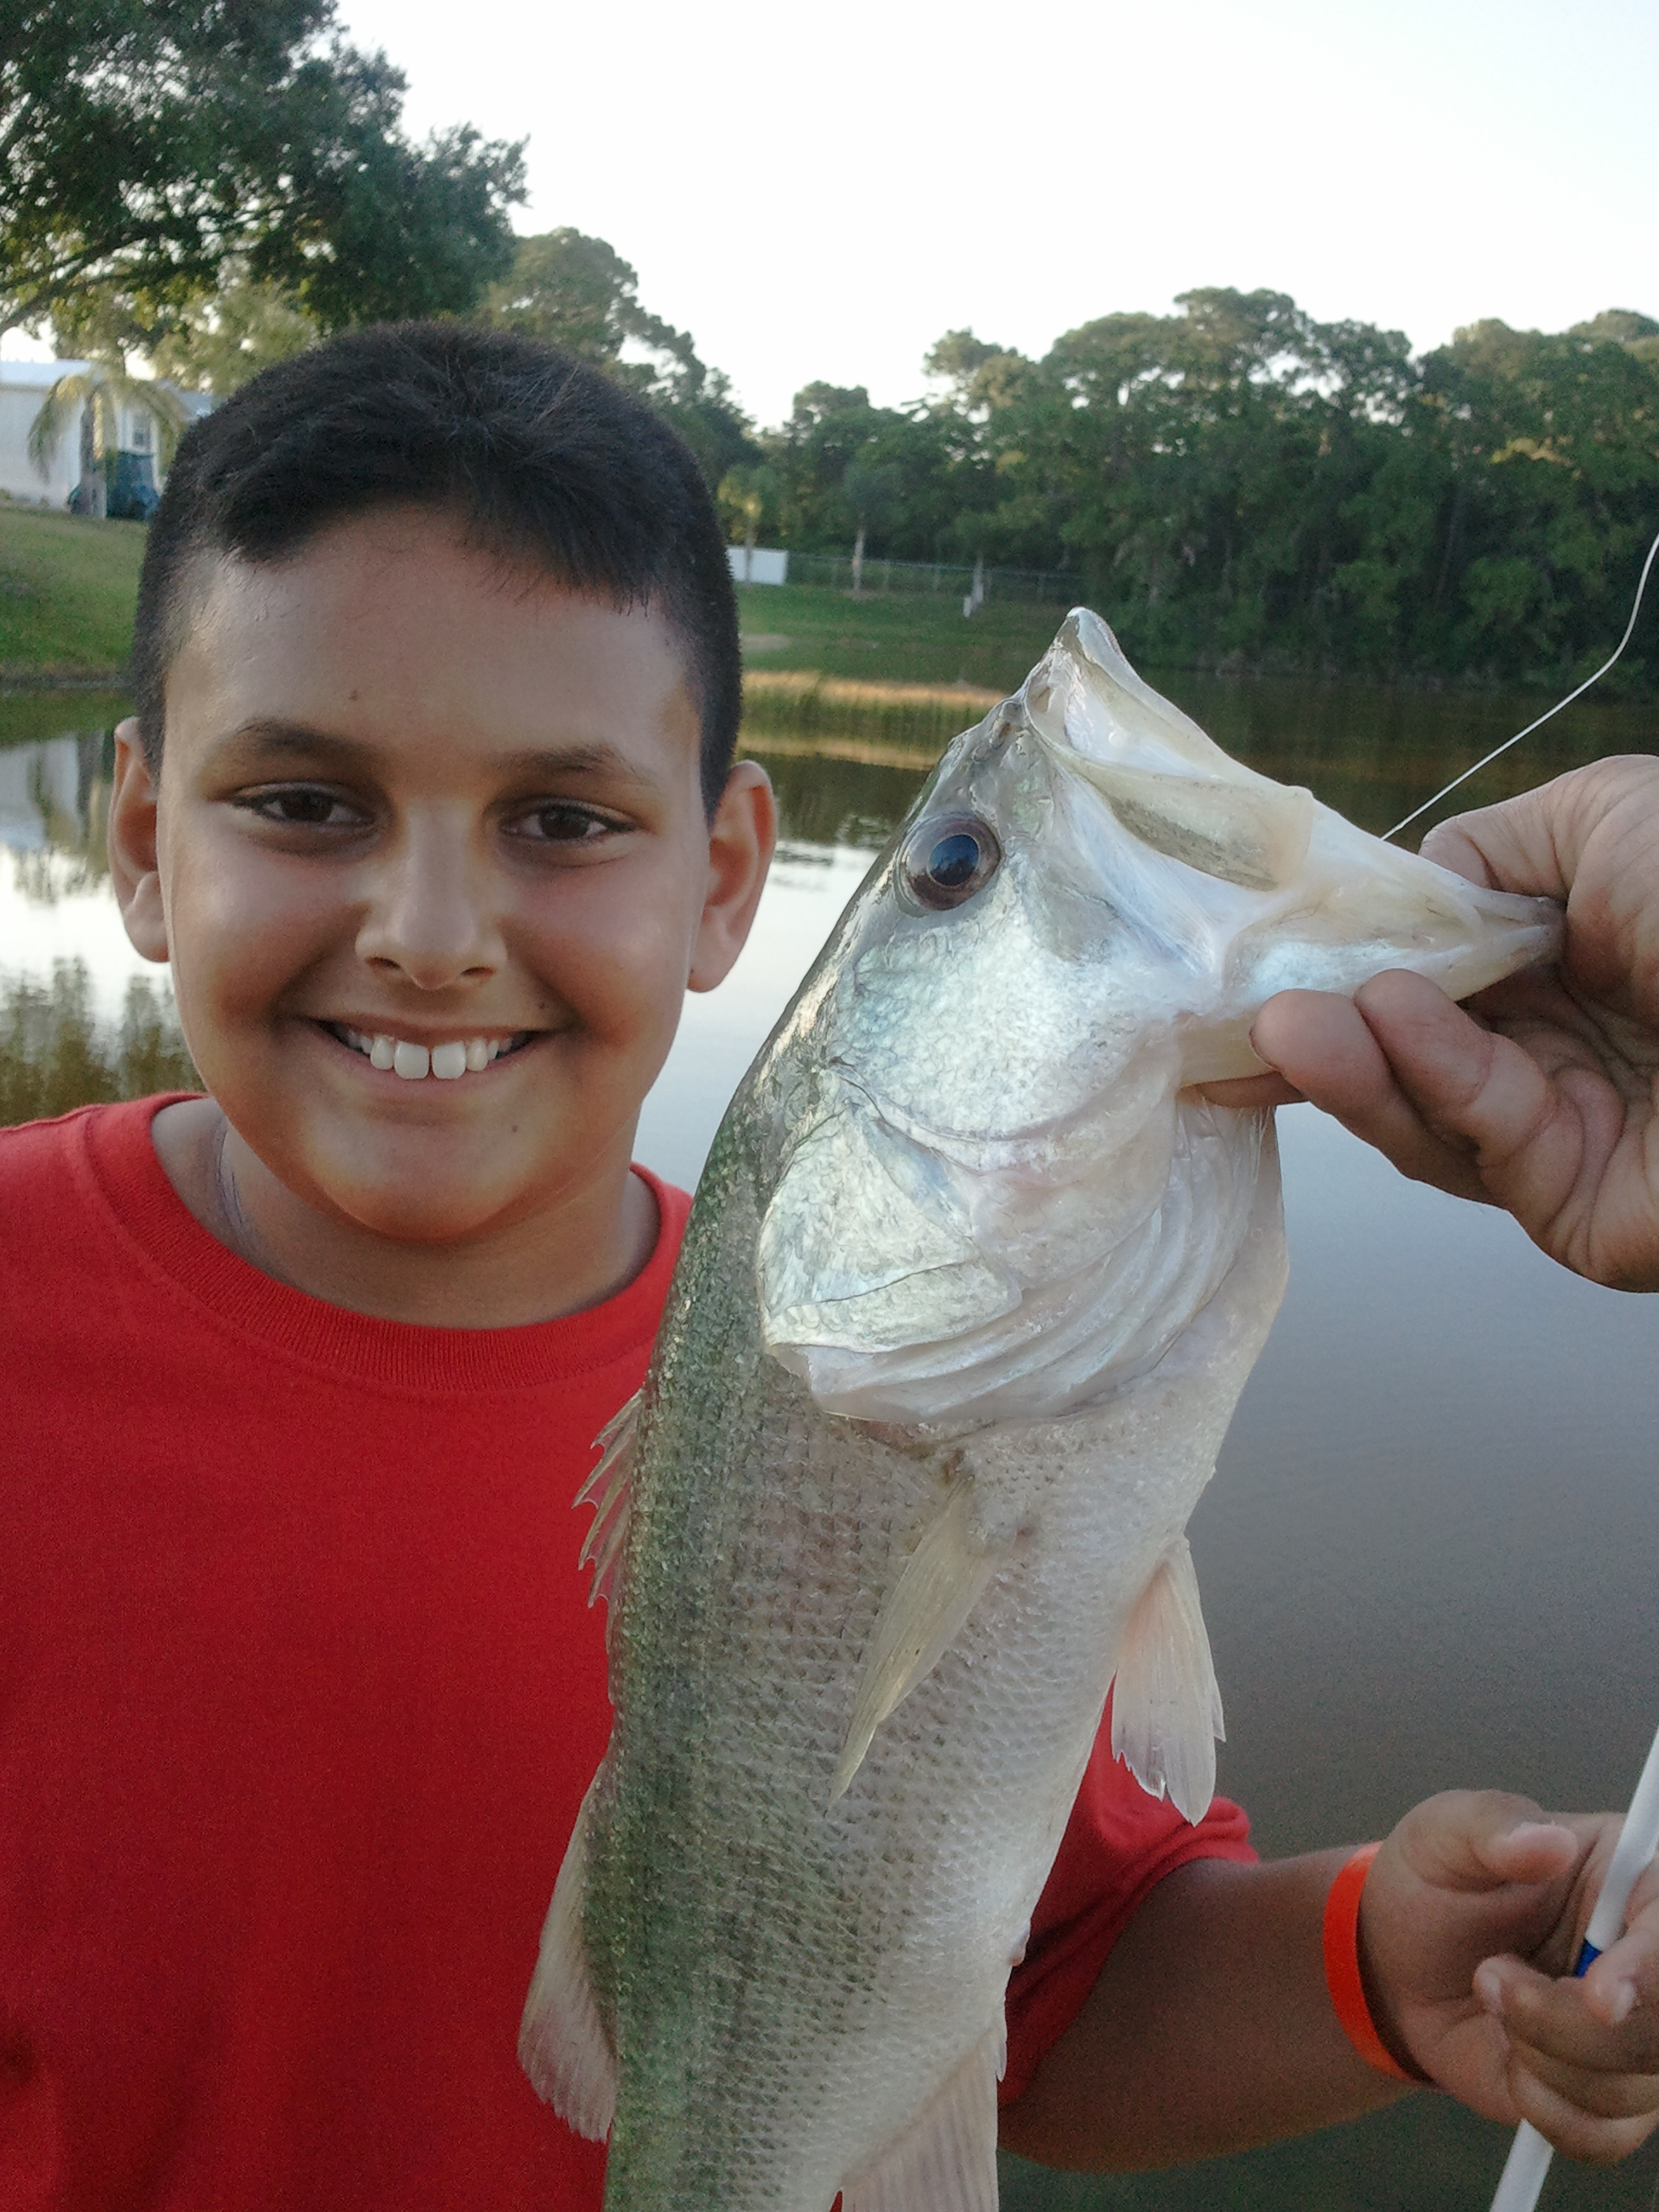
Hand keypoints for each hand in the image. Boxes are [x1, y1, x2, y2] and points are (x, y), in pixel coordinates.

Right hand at [1201, 756, 1658, 1289]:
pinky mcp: (1570, 1208)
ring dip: (1346, 1066)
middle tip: (1234, 1015)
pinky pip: (1478, 1141)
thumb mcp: (1601, 817)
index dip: (1333, 966)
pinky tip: (1389, 1026)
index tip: (1247, 959)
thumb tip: (1405, 900)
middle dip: (1315, 1031)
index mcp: (1564, 961)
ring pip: (1419, 1111)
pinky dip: (1426, 1081)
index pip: (1420, 974)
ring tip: (1283, 1028)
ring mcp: (1562, 1134)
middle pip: (1399, 1054)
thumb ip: (1485, 854)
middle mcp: (1555, 1051)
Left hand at [1361, 1790, 1658, 2161]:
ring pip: (1633, 2090)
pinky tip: (1508, 2058)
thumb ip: (1493, 1826)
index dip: (1651, 1970)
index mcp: (1634, 1881)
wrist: (1399, 1960)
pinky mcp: (1613, 2096)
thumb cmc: (1435, 1884)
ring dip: (1541, 2057)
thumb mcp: (1444, 1834)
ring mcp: (1639, 2035)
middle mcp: (1650, 1962)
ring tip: (1491, 1995)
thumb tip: (1547, 1839)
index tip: (1596, 1995)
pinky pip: (1604, 2135)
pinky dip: (1543, 2106)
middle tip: (1492, 1980)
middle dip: (1571, 2027)